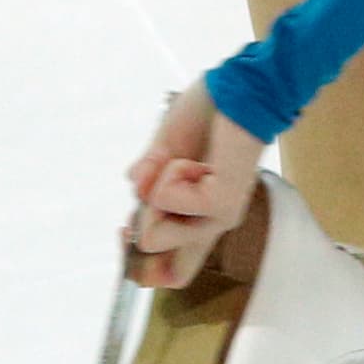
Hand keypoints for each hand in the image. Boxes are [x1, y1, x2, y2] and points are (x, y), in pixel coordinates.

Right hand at [125, 76, 263, 288]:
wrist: (239, 88)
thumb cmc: (207, 118)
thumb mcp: (164, 155)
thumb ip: (148, 183)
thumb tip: (136, 193)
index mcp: (199, 220)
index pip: (171, 275)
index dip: (138, 268)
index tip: (124, 228)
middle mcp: (211, 227)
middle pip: (160, 272)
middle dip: (139, 224)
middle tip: (155, 182)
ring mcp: (218, 218)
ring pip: (152, 237)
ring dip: (153, 191)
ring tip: (182, 163)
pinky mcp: (221, 203)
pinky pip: (166, 199)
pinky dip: (168, 172)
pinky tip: (196, 158)